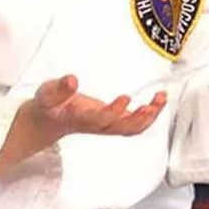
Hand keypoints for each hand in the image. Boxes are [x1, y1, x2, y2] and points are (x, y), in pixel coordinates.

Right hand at [32, 75, 167, 140]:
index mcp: (80, 119)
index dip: (114, 111)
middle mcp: (96, 125)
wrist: (49, 121)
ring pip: (132, 129)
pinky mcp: (113, 120)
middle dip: (139, 119)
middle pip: (122, 129)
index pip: (100, 120)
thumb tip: (72, 79)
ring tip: (161, 99)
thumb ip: (59, 88)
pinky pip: (135, 123)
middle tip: (152, 105)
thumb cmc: (49, 106)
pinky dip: (149, 114)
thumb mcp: (46, 94)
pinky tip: (158, 100)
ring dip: (149, 117)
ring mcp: (106, 125)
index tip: (126, 97)